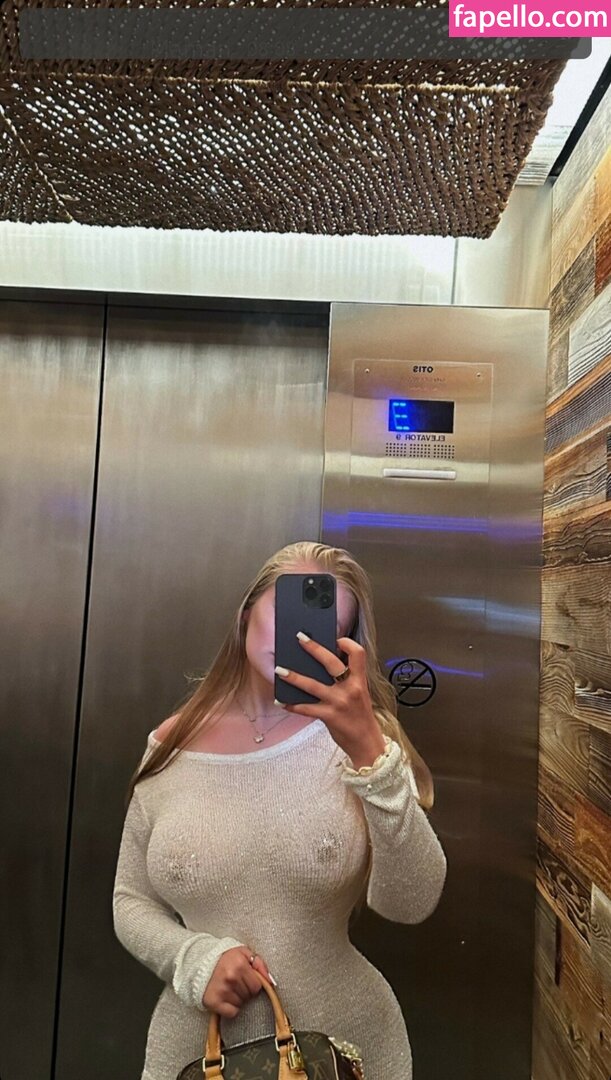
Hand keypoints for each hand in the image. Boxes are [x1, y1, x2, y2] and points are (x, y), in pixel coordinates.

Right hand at [203, 946, 274, 1017]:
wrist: (200, 963)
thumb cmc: (224, 958)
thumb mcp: (243, 953)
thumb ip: (259, 963)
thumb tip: (270, 980)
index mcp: (239, 964)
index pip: (257, 986)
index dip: (252, 984)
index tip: (245, 979)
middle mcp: (230, 977)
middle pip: (249, 996)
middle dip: (245, 991)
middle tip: (235, 983)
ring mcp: (221, 990)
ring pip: (241, 1004)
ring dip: (237, 999)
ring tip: (228, 988)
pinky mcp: (213, 1002)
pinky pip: (232, 1013)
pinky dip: (230, 1009)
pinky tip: (225, 998)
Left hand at [275, 636, 386, 767]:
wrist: (367, 743)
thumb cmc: (361, 717)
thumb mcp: (360, 693)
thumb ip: (347, 680)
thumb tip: (324, 666)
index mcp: (360, 680)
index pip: (358, 653)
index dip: (347, 643)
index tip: (336, 640)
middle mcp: (350, 688)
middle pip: (331, 662)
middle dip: (314, 648)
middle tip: (300, 638)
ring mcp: (339, 702)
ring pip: (312, 684)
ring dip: (294, 677)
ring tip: (279, 671)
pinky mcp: (329, 716)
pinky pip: (306, 708)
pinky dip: (292, 705)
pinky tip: (282, 702)